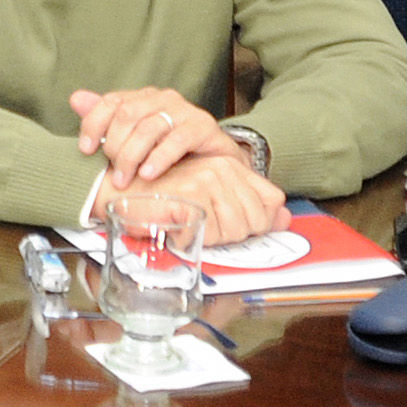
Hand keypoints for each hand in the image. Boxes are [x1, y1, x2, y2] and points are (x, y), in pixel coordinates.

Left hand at [70, 86, 233, 186]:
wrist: (216, 163)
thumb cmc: (171, 151)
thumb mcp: (135, 139)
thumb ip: (107, 120)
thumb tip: (76, 98)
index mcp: (142, 98)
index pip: (110, 101)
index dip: (93, 124)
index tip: (85, 150)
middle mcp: (162, 99)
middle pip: (127, 115)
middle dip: (115, 147)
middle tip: (114, 174)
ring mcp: (184, 111)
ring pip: (149, 128)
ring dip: (132, 157)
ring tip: (126, 180)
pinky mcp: (202, 127)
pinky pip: (177, 139)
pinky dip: (159, 158)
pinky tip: (148, 174)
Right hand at [135, 151, 286, 245]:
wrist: (120, 195)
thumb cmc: (162, 199)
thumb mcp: (211, 200)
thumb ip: (252, 207)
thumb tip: (285, 219)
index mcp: (231, 165)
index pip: (272, 202)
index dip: (255, 222)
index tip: (228, 222)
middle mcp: (223, 168)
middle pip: (255, 222)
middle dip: (230, 234)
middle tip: (201, 224)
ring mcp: (207, 180)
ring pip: (235, 231)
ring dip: (210, 238)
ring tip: (188, 223)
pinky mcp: (191, 194)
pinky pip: (210, 235)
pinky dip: (192, 240)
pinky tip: (176, 226)